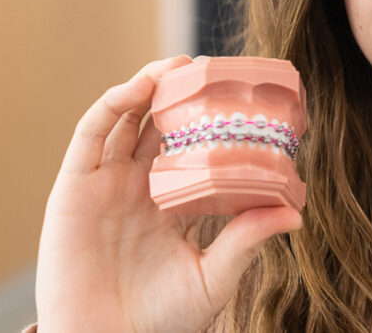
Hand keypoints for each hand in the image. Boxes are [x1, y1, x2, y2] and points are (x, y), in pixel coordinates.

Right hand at [35, 56, 301, 332]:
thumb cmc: (161, 322)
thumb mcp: (214, 277)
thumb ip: (247, 240)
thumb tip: (297, 212)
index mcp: (177, 203)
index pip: (198, 147)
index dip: (216, 119)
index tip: (246, 96)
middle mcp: (142, 187)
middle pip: (163, 124)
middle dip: (185, 92)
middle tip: (214, 68)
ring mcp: (108, 184)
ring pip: (128, 118)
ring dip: (150, 85)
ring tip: (180, 65)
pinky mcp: (74, 188)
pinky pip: (91, 134)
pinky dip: (113, 104)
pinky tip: (139, 87)